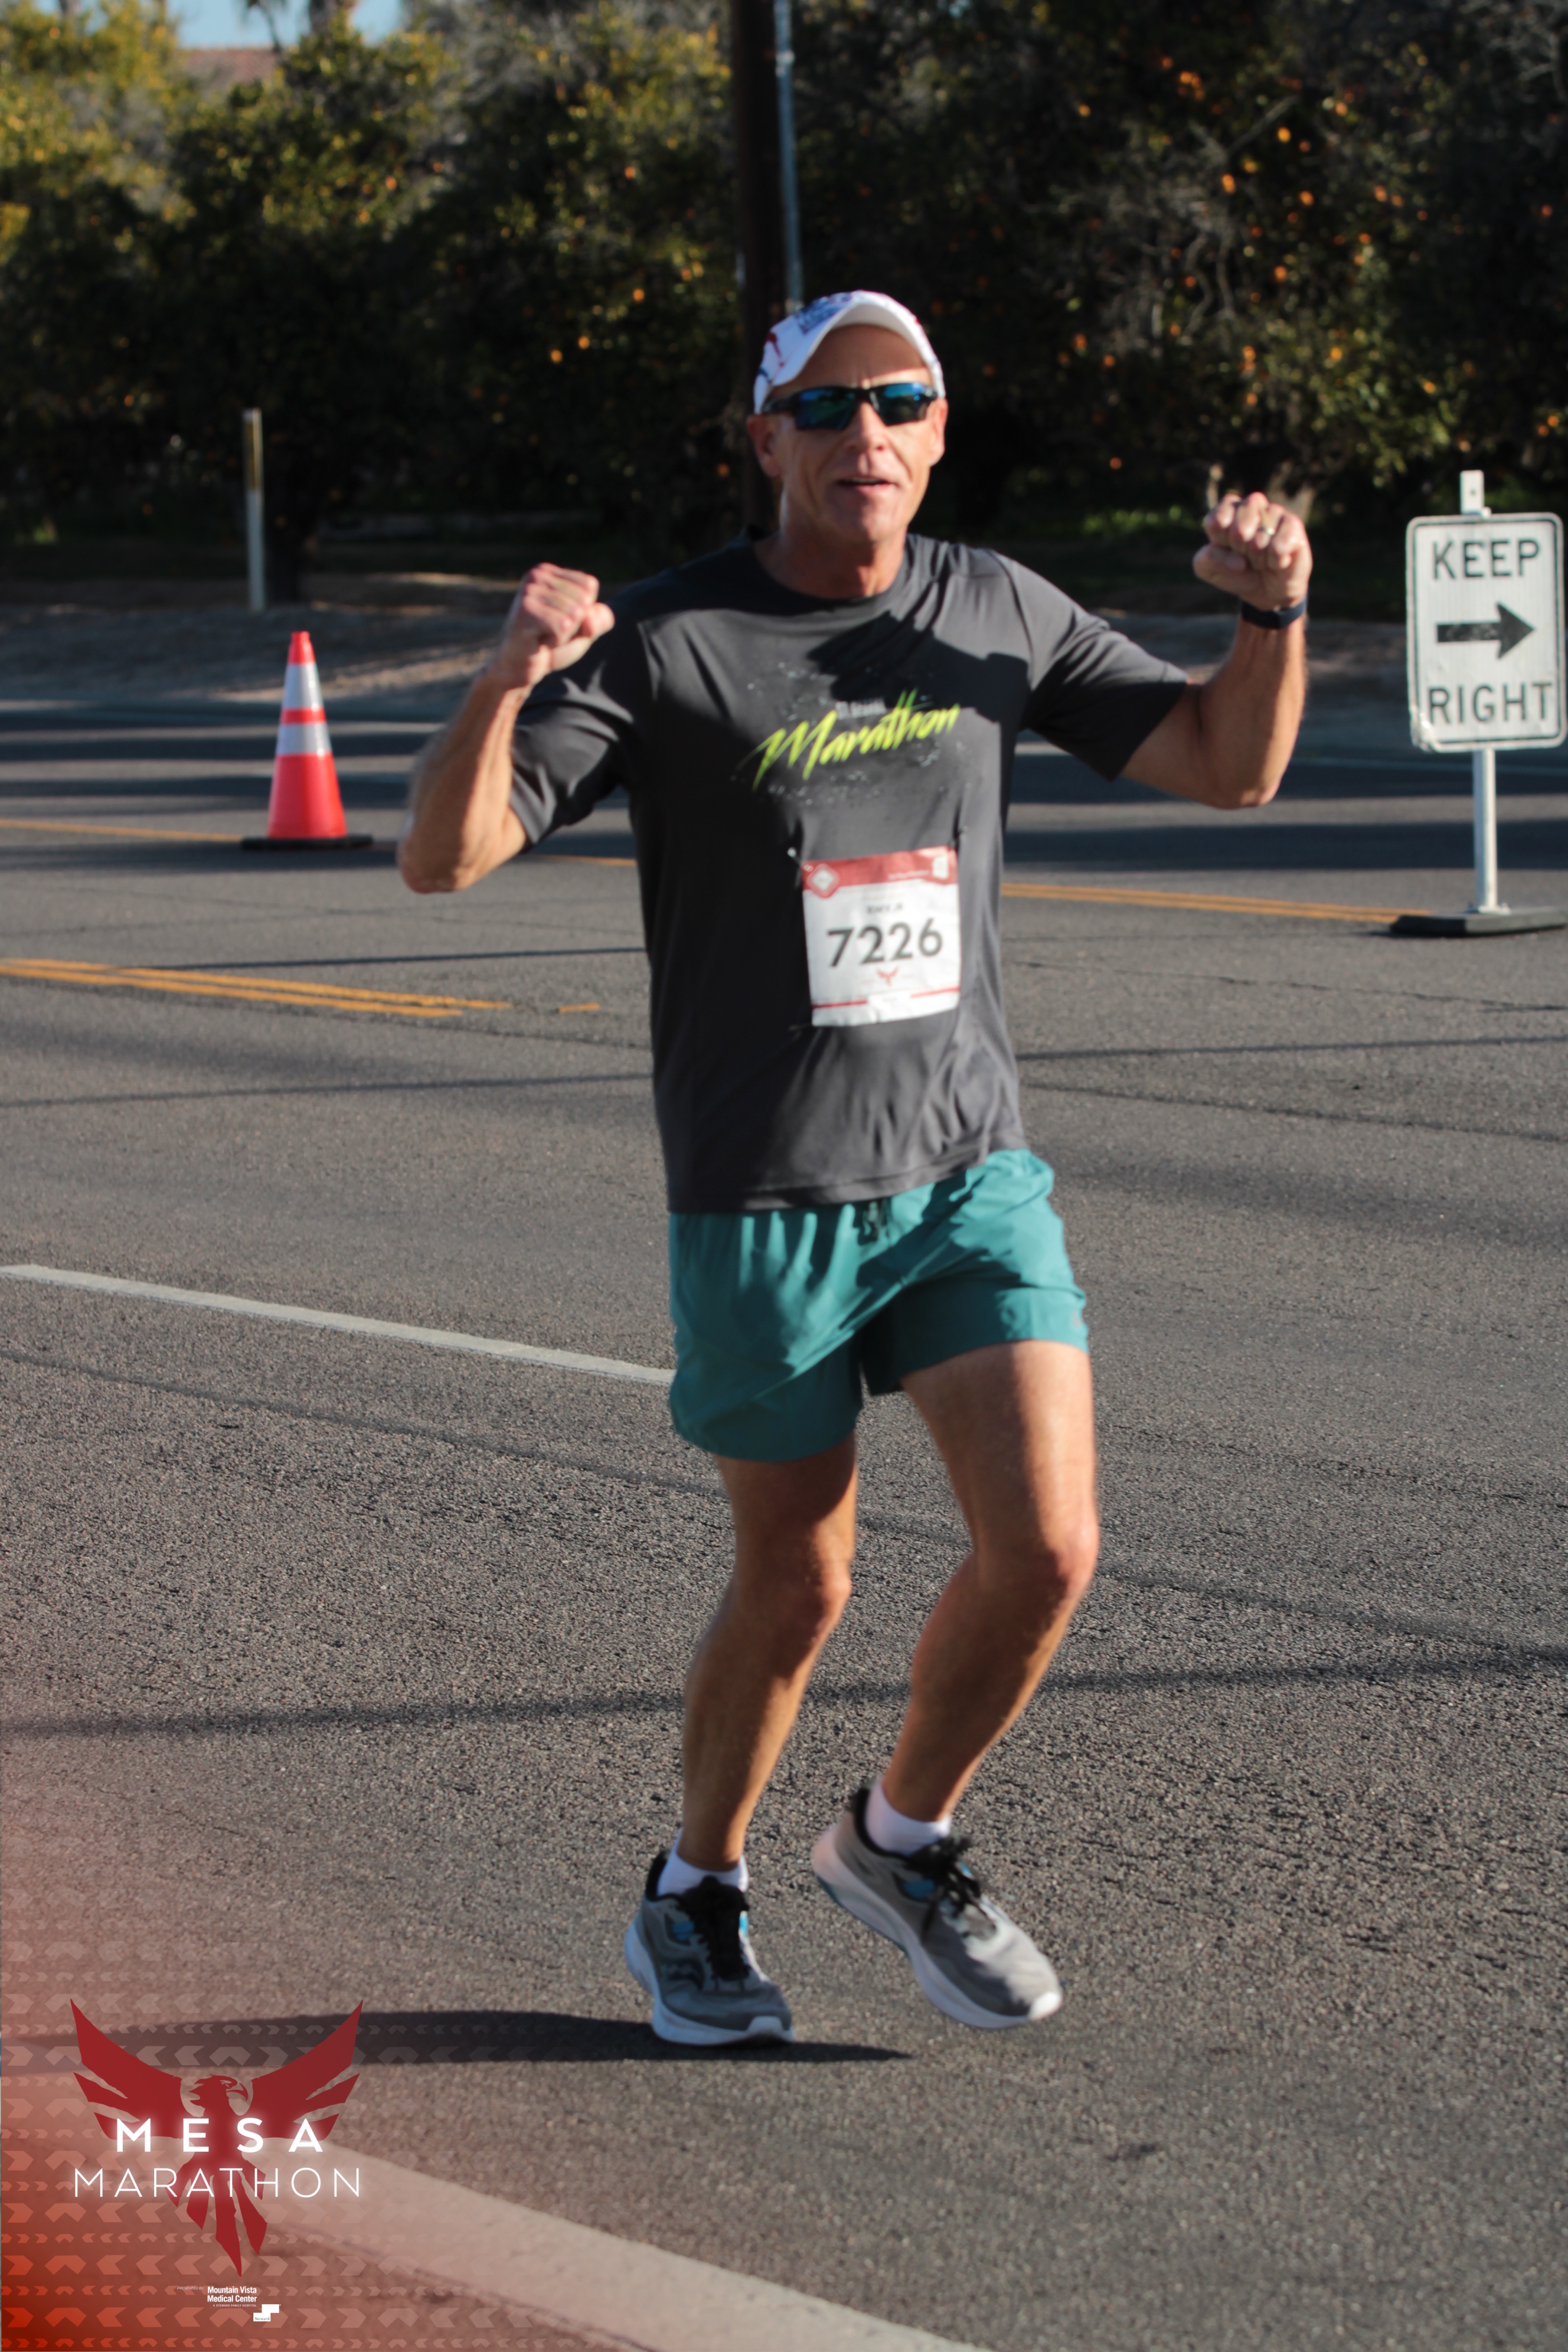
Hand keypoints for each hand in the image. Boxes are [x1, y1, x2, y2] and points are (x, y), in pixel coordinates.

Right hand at [488, 562, 614, 693]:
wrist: (521, 669)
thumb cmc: (550, 644)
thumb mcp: (584, 629)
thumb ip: (600, 618)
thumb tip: (590, 617)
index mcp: (548, 571)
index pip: (589, 586)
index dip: (583, 612)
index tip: (559, 620)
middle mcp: (536, 575)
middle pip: (583, 600)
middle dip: (573, 625)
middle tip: (549, 631)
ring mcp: (529, 591)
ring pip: (574, 614)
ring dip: (563, 634)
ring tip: (542, 635)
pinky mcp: (525, 611)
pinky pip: (563, 627)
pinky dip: (556, 641)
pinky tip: (538, 641)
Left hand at [1193, 492, 1311, 611]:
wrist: (1267, 593)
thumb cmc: (1238, 575)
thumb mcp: (1211, 572)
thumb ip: (1206, 560)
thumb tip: (1235, 559)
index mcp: (1229, 513)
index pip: (1222, 512)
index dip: (1221, 534)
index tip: (1225, 547)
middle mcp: (1253, 508)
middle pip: (1243, 516)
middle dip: (1240, 545)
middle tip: (1245, 557)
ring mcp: (1275, 514)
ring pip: (1263, 531)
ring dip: (1258, 556)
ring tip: (1261, 562)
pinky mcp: (1294, 526)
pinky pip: (1282, 541)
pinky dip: (1275, 559)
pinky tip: (1277, 563)